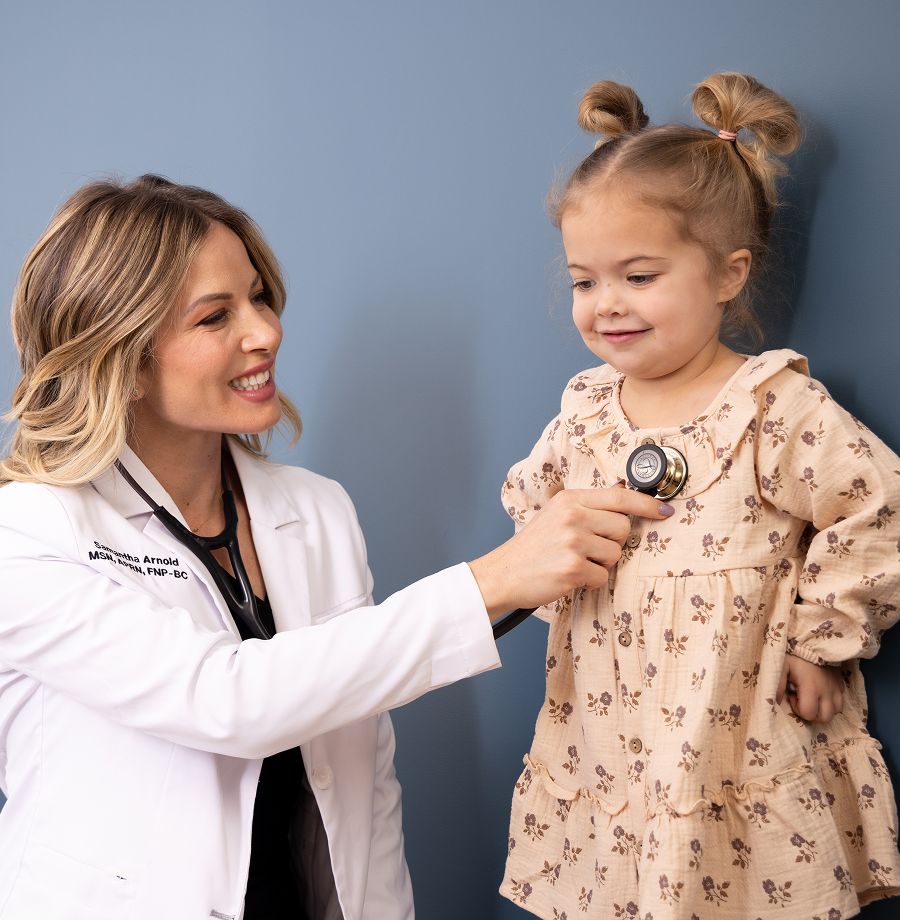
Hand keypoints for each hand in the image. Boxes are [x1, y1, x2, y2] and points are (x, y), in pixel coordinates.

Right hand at [468, 485, 673, 618]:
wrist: (503, 573)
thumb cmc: (533, 547)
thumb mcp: (556, 514)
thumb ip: (587, 506)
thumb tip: (623, 492)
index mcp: (570, 499)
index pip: (619, 496)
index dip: (647, 504)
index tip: (665, 511)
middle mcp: (572, 516)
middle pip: (623, 528)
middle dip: (613, 542)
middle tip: (589, 549)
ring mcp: (573, 542)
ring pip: (615, 554)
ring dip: (601, 563)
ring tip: (575, 561)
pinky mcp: (573, 568)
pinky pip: (603, 576)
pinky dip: (591, 581)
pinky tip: (570, 576)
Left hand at [777, 653, 843, 722]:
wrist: (811, 640)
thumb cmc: (794, 653)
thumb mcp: (780, 666)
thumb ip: (776, 685)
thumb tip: (775, 703)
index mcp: (812, 687)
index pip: (809, 713)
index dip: (798, 709)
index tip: (792, 695)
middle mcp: (827, 691)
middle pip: (824, 718)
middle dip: (811, 714)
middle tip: (801, 700)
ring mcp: (836, 688)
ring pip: (835, 712)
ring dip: (822, 710)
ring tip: (811, 698)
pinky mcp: (841, 684)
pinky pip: (841, 703)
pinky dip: (831, 704)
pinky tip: (820, 694)